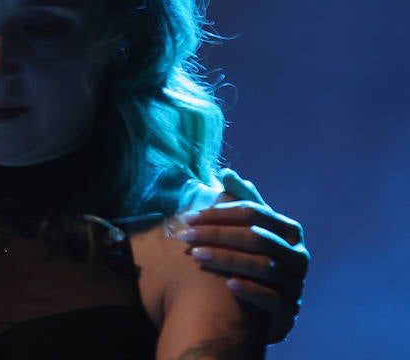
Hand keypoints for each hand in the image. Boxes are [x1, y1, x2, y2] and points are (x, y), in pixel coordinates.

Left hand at [179, 168, 308, 342]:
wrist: (263, 306)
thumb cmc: (252, 258)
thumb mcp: (248, 229)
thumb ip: (241, 201)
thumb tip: (227, 173)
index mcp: (288, 230)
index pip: (254, 213)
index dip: (219, 213)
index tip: (187, 217)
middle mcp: (298, 255)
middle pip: (257, 239)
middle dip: (218, 235)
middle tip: (185, 236)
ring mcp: (296, 283)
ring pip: (264, 267)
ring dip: (227, 259)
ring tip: (196, 255)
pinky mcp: (291, 309)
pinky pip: (273, 298)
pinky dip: (251, 289)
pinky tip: (228, 285)